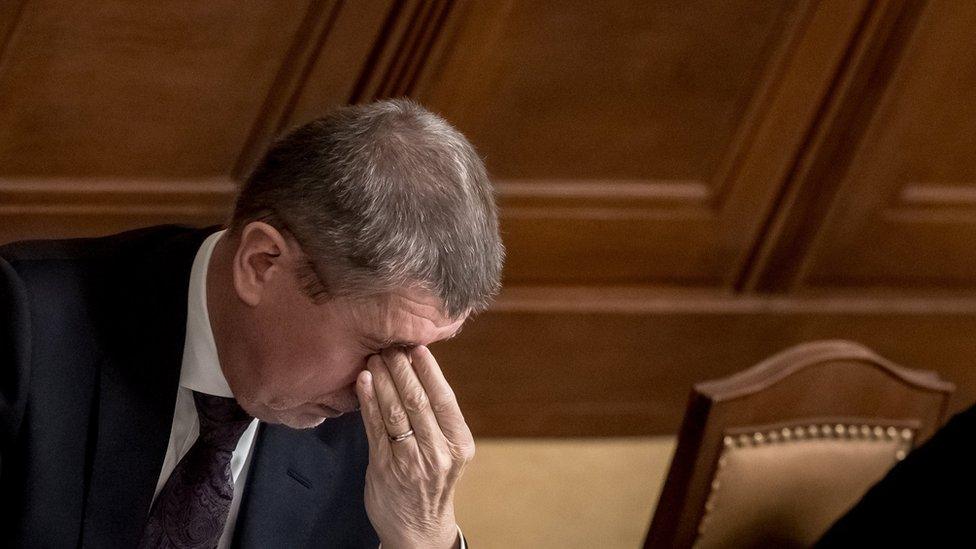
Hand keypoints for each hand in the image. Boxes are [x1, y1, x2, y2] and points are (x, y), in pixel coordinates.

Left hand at [356, 345, 473, 548]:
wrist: (418, 528)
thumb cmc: (432, 480)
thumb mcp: (448, 450)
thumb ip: (437, 418)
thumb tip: (420, 370)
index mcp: (459, 443)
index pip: (443, 399)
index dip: (429, 370)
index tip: (417, 346)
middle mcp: (438, 452)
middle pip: (418, 400)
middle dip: (402, 369)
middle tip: (390, 346)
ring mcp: (411, 461)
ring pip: (395, 411)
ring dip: (383, 380)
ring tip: (375, 358)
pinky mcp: (385, 468)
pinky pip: (375, 427)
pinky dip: (369, 401)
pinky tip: (364, 382)